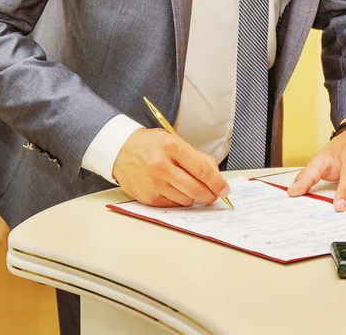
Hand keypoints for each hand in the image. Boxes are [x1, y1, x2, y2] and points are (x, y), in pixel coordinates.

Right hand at [112, 128, 229, 206]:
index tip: (224, 188)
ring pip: (186, 200)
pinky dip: (179, 200)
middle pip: (196, 189)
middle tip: (215, 195)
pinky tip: (174, 190)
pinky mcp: (148, 197)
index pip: (202, 169)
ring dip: (194, 197)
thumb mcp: (174, 141)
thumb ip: (197, 157)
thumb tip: (216, 176)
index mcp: (171, 147)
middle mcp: (161, 166)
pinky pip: (173, 205)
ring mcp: (154, 183)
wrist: (120, 150)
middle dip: (211, 195)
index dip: (217, 182)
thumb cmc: (150, 145)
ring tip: (189, 187)